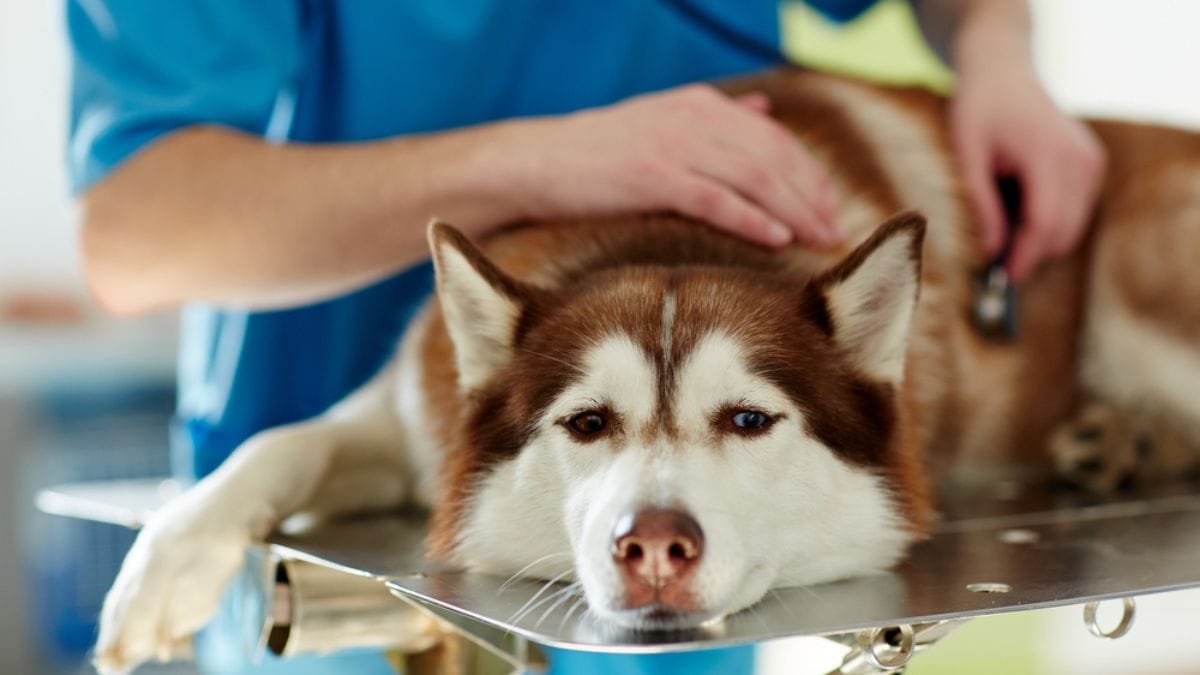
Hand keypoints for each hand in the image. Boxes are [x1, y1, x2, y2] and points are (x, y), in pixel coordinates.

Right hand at [503, 84, 842, 247]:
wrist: (537, 163)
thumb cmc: (599, 154)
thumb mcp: (663, 121)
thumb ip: (717, 117)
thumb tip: (765, 109)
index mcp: (700, 104)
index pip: (774, 137)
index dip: (809, 173)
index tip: (831, 208)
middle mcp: (694, 118)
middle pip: (774, 156)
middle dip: (811, 195)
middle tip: (835, 233)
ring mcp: (673, 145)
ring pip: (754, 177)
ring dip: (794, 211)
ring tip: (819, 240)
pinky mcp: (652, 175)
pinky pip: (715, 199)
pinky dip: (751, 218)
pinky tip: (777, 239)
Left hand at [951, 53, 1106, 281]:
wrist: (1003, 72)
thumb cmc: (977, 109)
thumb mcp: (965, 155)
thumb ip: (979, 203)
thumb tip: (990, 251)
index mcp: (1048, 154)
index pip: (1045, 222)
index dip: (1025, 256)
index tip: (1003, 278)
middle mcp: (1079, 158)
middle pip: (1062, 230)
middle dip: (1030, 252)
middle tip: (992, 260)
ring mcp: (1091, 161)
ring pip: (1071, 226)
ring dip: (1038, 236)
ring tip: (1001, 215)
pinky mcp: (1092, 164)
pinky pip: (1074, 210)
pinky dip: (1048, 218)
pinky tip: (1019, 199)